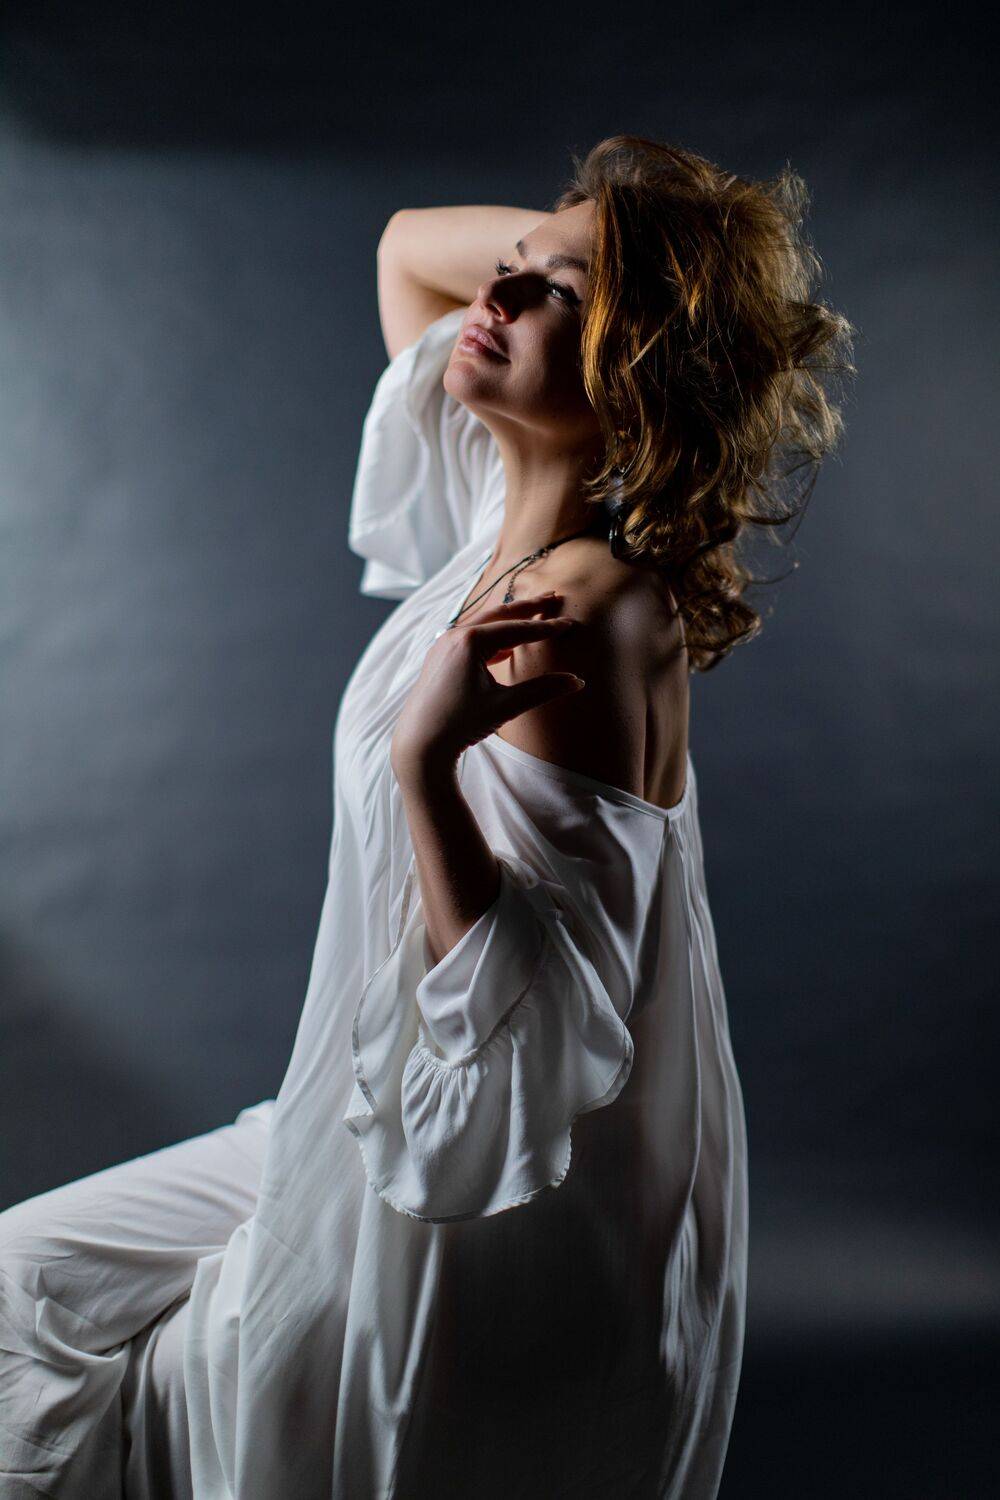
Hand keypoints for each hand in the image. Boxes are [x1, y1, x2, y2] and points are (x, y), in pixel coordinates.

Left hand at [390, 591, 583, 776]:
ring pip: (483, 624)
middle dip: (527, 607)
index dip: (545, 627)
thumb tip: (576, 682)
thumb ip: (542, 690)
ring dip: (508, 619)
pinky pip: (470, 637)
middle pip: (499, 615)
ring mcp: (443, 645)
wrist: (419, 744)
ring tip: (531, 613)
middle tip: (551, 597)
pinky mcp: (439, 658)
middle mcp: (454, 636)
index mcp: (470, 642)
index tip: (568, 623)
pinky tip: (505, 644)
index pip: (517, 629)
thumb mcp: (505, 706)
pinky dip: (492, 635)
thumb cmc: (459, 724)